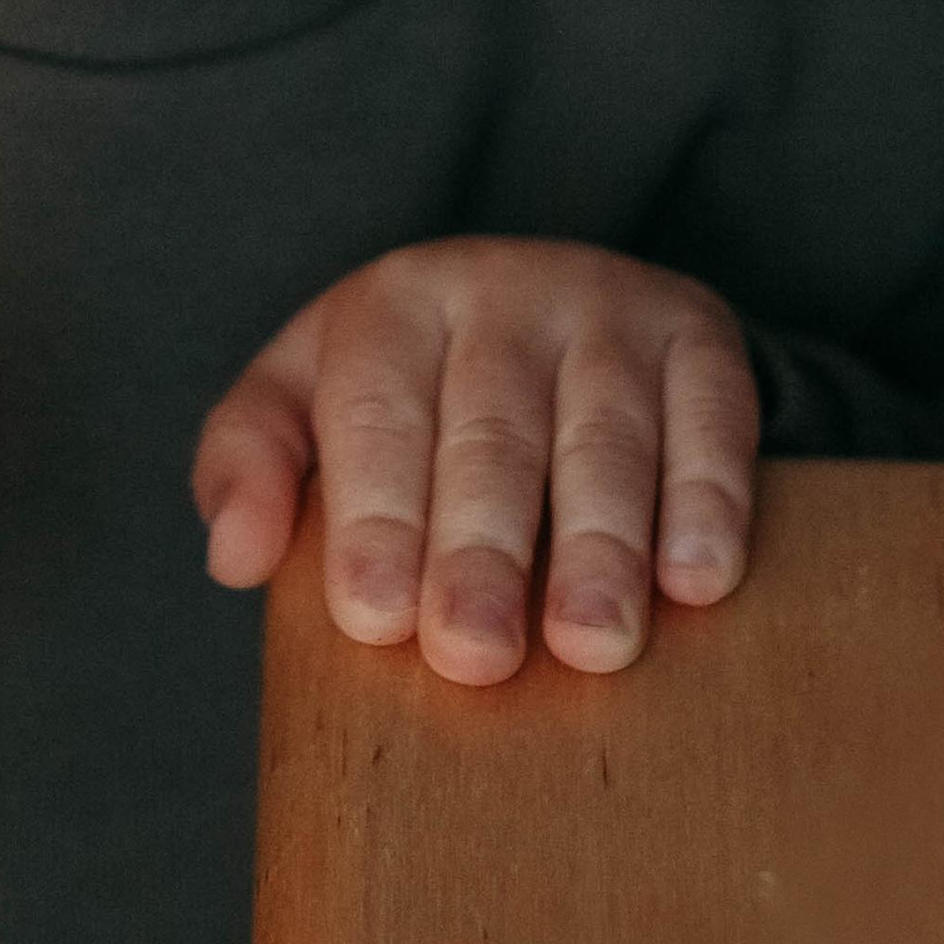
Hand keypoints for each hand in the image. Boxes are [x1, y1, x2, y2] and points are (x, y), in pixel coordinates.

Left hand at [192, 239, 756, 683]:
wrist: (548, 302)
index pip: (377, 415)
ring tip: (592, 643)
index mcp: (392, 303)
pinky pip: (712, 419)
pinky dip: (707, 501)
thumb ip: (249, 463)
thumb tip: (232, 554)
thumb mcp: (305, 396)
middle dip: (483, 550)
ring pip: (605, 433)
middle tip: (476, 655)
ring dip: (601, 545)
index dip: (376, 518)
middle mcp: (501, 288)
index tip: (376, 617)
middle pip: (492, 433)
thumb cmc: (405, 385)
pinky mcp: (699, 335)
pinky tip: (695, 581)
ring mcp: (609, 305)